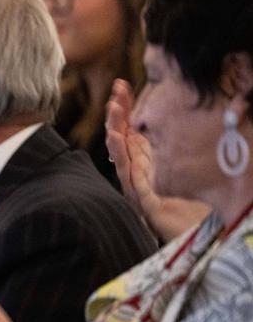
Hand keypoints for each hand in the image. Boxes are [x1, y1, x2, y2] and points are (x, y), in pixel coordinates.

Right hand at [106, 79, 208, 239]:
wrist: (208, 237)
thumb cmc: (207, 205)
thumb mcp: (200, 164)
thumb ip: (192, 145)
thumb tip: (209, 112)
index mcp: (156, 161)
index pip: (138, 129)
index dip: (130, 107)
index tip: (126, 85)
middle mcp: (144, 171)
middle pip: (125, 136)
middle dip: (120, 111)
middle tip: (117, 87)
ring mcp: (140, 185)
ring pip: (122, 152)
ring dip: (115, 128)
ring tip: (112, 106)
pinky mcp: (142, 200)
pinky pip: (127, 173)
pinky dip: (119, 154)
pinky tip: (115, 136)